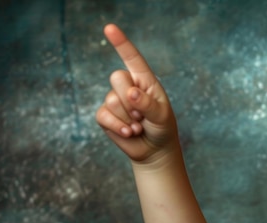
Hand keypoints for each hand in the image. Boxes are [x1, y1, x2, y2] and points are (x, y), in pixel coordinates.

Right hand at [96, 24, 177, 162]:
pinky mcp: (106, 116)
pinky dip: (119, 127)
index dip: (121, 43)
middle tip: (144, 115)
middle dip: (131, 100)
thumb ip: (148, 104)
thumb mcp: (162, 116)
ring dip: (129, 118)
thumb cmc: (162, 128)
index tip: (109, 28)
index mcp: (144, 80)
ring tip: (139, 126)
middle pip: (117, 78)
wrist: (154, 150)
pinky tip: (130, 133)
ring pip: (112, 100)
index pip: (132, 58)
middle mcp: (128, 86)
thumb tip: (131, 93)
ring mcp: (115, 100)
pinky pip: (103, 116)